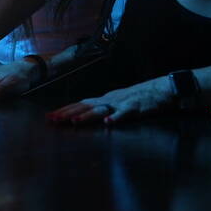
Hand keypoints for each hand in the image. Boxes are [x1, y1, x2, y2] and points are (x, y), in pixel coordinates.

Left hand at [47, 78, 174, 124]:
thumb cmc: (139, 98)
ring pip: (101, 109)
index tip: (49, 116)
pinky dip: (116, 117)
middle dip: (68, 113)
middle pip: (86, 106)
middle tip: (53, 120)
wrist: (161, 88)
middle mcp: (110, 99)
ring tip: (74, 122)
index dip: (65, 110)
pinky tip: (108, 122)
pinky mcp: (135, 107)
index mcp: (105, 99)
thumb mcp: (118, 103)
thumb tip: (87, 116)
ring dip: (87, 116)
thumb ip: (104, 109)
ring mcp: (122, 103)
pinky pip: (125, 113)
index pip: (80, 104)